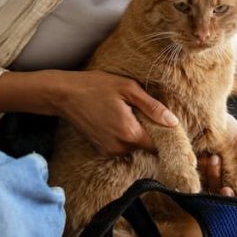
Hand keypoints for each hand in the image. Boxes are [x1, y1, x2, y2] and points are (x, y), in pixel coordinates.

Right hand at [53, 69, 179, 156]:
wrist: (64, 94)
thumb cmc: (96, 86)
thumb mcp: (128, 88)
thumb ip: (152, 107)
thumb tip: (173, 122)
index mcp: (129, 133)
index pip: (159, 145)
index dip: (166, 135)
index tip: (168, 124)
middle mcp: (120, 147)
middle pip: (147, 146)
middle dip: (150, 131)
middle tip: (143, 110)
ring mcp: (109, 150)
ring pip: (134, 146)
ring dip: (136, 132)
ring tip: (127, 112)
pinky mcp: (101, 149)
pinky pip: (122, 146)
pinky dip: (124, 135)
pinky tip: (117, 118)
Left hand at [197, 114, 236, 197]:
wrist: (200, 119)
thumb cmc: (227, 128)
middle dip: (234, 197)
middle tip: (226, 188)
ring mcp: (222, 182)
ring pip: (222, 196)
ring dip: (217, 179)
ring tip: (214, 158)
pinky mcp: (205, 182)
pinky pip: (206, 190)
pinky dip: (207, 177)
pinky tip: (207, 160)